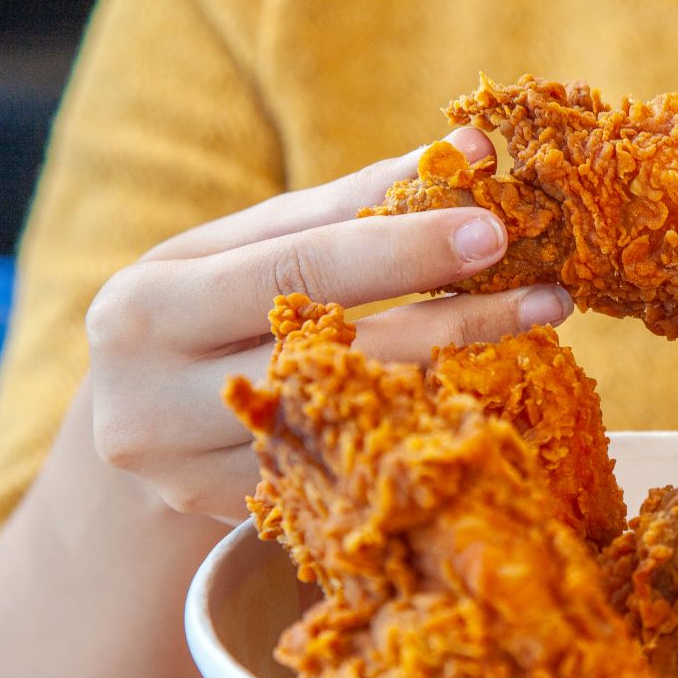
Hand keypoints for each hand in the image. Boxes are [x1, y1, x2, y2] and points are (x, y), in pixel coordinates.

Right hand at [84, 128, 571, 520]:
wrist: (131, 427)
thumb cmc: (200, 311)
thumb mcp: (248, 248)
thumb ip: (355, 202)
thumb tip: (472, 151)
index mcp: (146, 308)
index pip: (295, 270)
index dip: (399, 250)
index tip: (491, 229)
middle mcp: (154, 405)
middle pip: (336, 357)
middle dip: (453, 320)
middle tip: (547, 292)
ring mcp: (196, 482)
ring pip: (356, 426)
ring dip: (458, 378)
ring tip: (535, 334)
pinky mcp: (242, 525)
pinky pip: (355, 473)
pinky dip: (426, 429)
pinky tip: (490, 397)